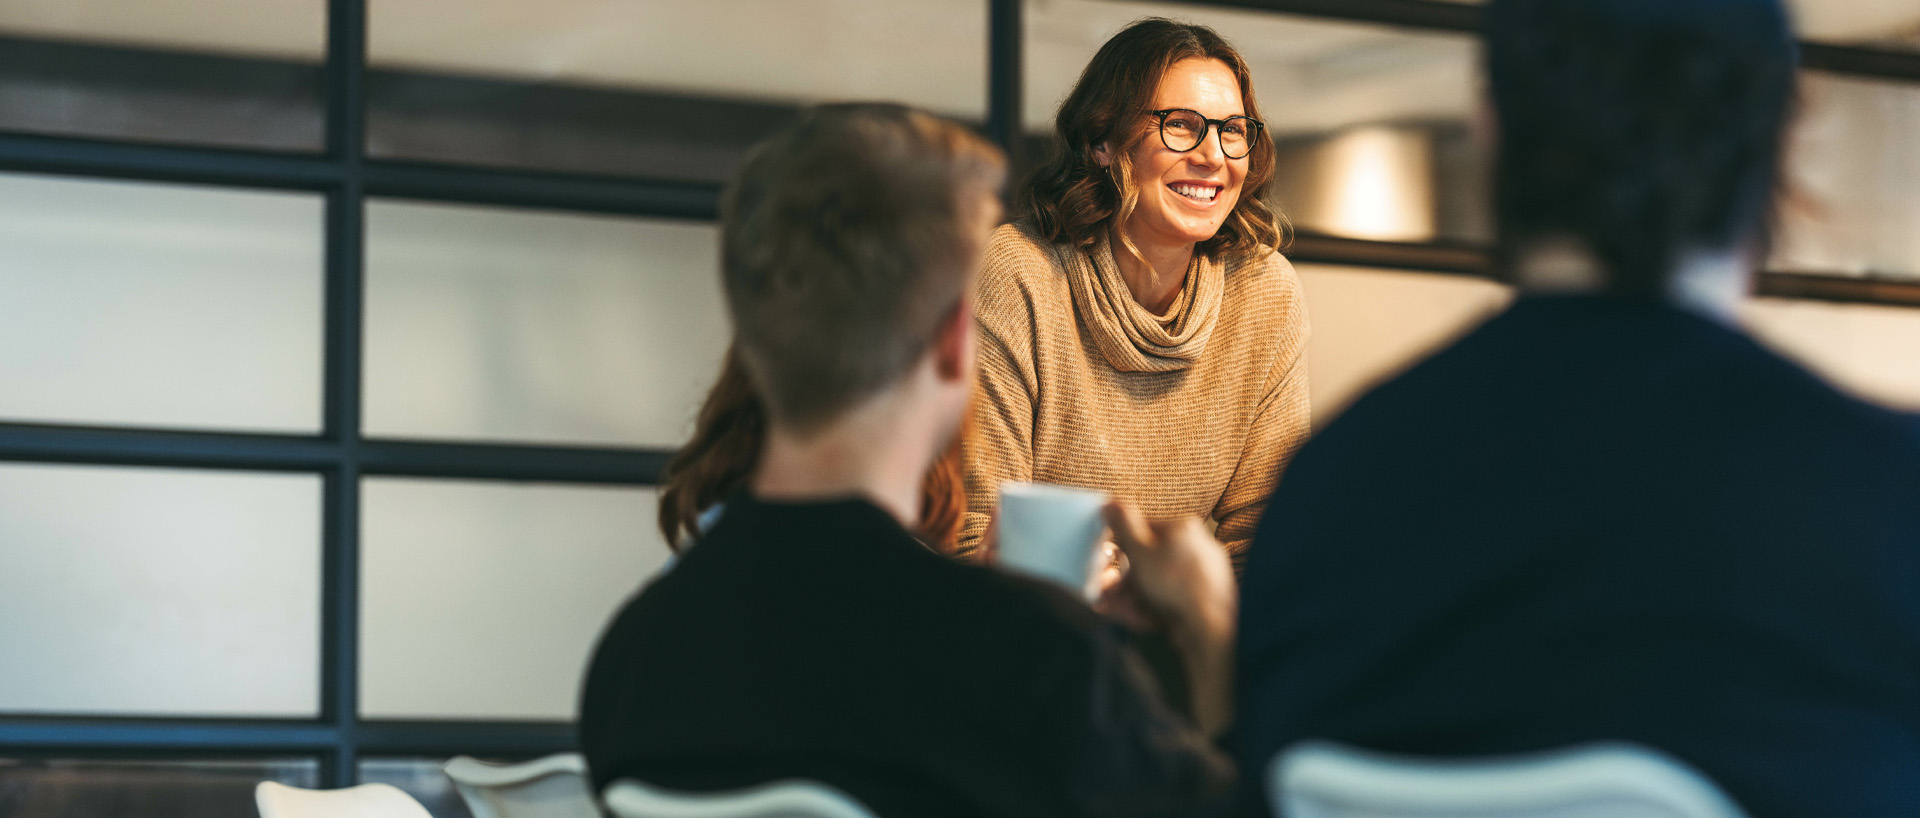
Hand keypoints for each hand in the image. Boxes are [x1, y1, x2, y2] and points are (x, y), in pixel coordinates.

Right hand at [1104, 501, 1237, 735]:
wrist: (1210, 626)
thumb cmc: (1175, 584)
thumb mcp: (1140, 549)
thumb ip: (1123, 524)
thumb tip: (1111, 502)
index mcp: (1183, 528)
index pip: (1142, 529)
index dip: (1119, 549)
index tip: (1105, 566)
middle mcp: (1197, 546)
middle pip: (1148, 561)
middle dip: (1124, 582)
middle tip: (1108, 597)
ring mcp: (1204, 574)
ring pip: (1157, 583)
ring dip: (1134, 598)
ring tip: (1123, 612)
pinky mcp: (1204, 598)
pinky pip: (1172, 599)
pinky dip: (1154, 608)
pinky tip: (1142, 620)